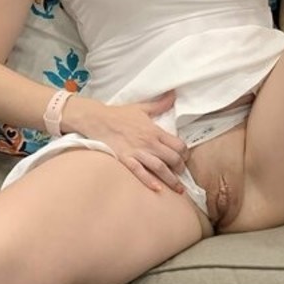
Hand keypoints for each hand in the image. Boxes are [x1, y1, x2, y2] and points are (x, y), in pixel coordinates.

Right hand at [63, 91, 188, 193]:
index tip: (185, 158)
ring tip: (178, 189)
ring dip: (171, 179)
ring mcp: (137, 152)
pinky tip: (157, 189)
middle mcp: (149, 143)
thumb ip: (160, 104)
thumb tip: (174, 95)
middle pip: (172, 158)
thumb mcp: (142, 108)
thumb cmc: (119, 114)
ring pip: (160, 168)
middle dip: (180, 168)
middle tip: (182, 174)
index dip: (185, 153)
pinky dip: (149, 181)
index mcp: (155, 131)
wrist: (98, 119)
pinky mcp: (126, 159)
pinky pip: (140, 172)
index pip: (178, 144)